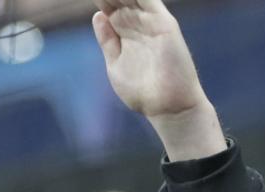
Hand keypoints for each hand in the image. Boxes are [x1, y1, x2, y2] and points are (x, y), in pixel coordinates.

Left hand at [93, 0, 224, 160]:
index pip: (108, 5)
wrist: (166, 108)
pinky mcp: (163, 23)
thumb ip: (107, 40)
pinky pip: (149, 0)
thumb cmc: (142, 92)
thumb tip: (98, 15)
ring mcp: (151, 21)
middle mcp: (138, 23)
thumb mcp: (116, 64)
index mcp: (124, 32)